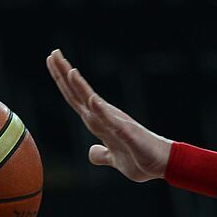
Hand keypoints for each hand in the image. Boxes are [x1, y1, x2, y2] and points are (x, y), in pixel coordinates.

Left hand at [46, 49, 170, 180]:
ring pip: (94, 103)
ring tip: (68, 70)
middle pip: (80, 94)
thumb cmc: (142, 160)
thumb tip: (92, 153)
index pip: (76, 99)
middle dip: (64, 74)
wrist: (164, 164)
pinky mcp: (128, 134)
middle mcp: (106, 117)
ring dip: (81, 87)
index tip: (52, 61)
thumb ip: (102, 154)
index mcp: (101, 122)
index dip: (62, 82)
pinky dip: (101, 111)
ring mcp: (117, 123)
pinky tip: (92, 100)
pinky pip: (112, 121)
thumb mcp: (115, 160)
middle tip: (53, 52)